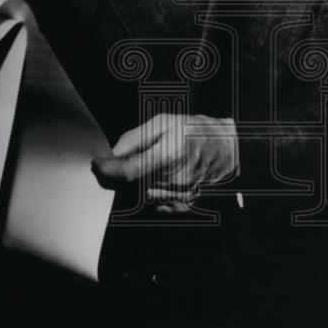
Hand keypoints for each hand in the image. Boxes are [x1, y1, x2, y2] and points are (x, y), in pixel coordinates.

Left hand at [92, 113, 238, 212]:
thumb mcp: (164, 122)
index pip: (127, 172)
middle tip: (123, 161)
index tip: (97, 164)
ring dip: (136, 184)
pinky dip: (150, 194)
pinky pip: (156, 205)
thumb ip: (136, 137)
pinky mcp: (184, 205)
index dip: (107, 170)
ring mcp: (180, 195)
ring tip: (148, 166)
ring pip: (141, 196)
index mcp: (168, 156)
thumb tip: (114, 152)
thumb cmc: (197, 131)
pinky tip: (158, 179)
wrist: (229, 149)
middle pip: (131, 186)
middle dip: (121, 175)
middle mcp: (173, 180)